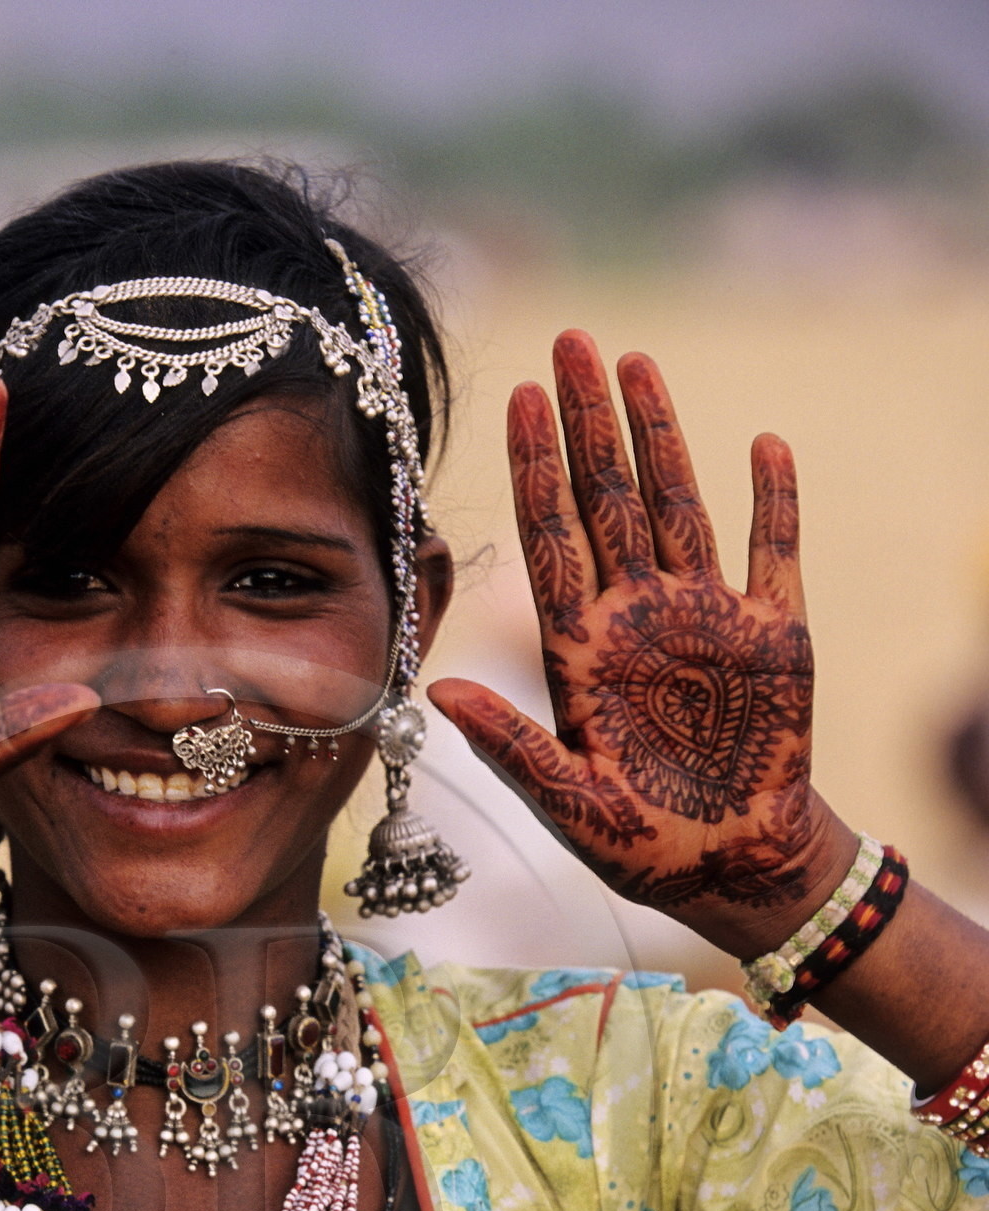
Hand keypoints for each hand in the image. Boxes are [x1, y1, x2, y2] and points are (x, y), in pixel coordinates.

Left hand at [429, 333, 853, 955]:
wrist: (731, 869)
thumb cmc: (641, 848)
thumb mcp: (566, 805)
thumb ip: (509, 747)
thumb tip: (434, 693)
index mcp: (581, 652)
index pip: (551, 539)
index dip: (535, 468)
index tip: (519, 397)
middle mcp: (638, 618)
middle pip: (607, 499)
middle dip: (588, 422)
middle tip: (570, 341)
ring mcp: (707, 618)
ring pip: (679, 503)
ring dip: (661, 433)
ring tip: (636, 361)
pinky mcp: (775, 636)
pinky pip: (775, 552)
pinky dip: (773, 499)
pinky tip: (760, 442)